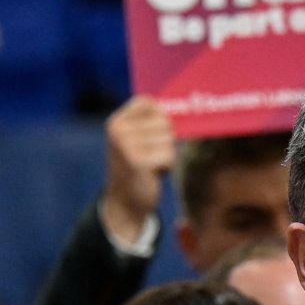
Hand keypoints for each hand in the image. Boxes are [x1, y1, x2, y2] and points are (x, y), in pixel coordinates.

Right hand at [99, 96, 175, 245]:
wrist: (125, 202)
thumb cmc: (138, 166)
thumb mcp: (138, 139)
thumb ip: (154, 121)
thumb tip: (189, 108)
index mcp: (116, 121)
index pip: (148, 102)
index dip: (160, 116)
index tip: (152, 135)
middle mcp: (118, 130)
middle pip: (164, 122)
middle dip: (165, 141)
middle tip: (149, 156)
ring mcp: (126, 145)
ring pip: (169, 139)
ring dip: (166, 154)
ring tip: (151, 165)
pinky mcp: (137, 162)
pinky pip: (169, 155)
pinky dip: (167, 166)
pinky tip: (153, 173)